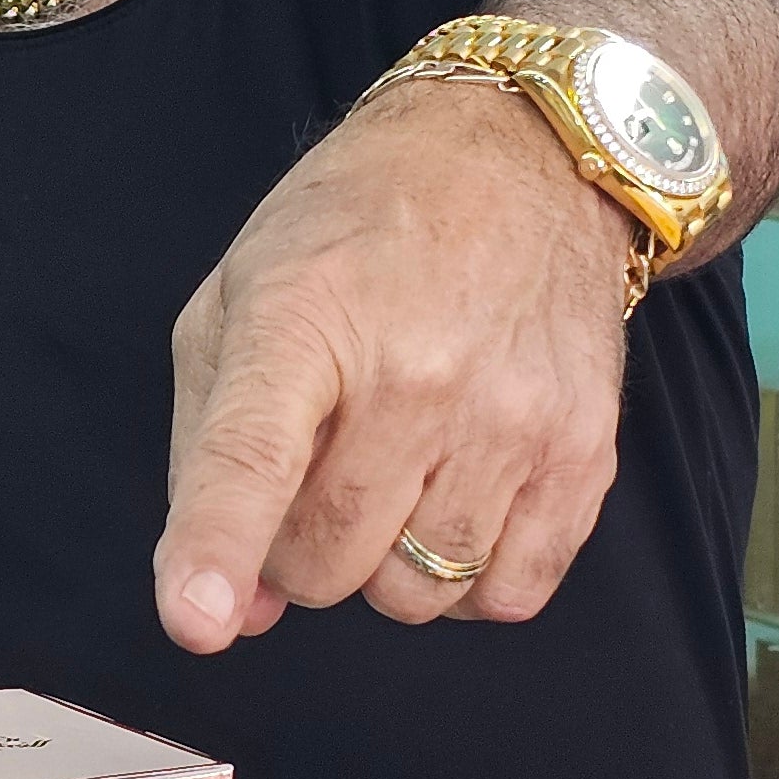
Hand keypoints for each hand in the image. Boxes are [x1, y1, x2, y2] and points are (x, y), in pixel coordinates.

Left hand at [153, 76, 633, 647]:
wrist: (522, 159)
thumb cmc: (357, 233)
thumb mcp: (240, 301)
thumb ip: (210, 460)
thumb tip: (231, 613)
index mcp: (301, 320)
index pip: (251, 456)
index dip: (217, 546)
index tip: (196, 619)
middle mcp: (413, 371)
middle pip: (324, 561)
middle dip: (301, 547)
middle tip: (324, 468)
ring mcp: (508, 415)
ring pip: (413, 594)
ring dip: (385, 563)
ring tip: (397, 469)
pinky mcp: (583, 450)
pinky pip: (508, 594)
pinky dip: (469, 576)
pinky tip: (459, 498)